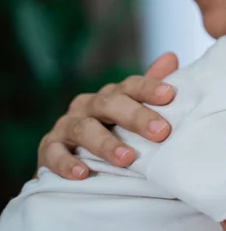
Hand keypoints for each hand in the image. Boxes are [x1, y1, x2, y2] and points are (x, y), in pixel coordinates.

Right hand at [36, 53, 178, 179]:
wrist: (76, 160)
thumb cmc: (115, 133)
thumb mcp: (135, 112)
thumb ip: (151, 88)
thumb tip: (170, 57)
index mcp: (112, 95)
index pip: (131, 86)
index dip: (149, 87)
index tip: (169, 95)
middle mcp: (88, 105)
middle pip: (110, 104)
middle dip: (136, 117)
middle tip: (161, 132)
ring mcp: (67, 125)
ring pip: (84, 129)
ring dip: (106, 144)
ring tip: (127, 158)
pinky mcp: (48, 148)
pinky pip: (54, 153)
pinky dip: (66, 162)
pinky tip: (82, 173)